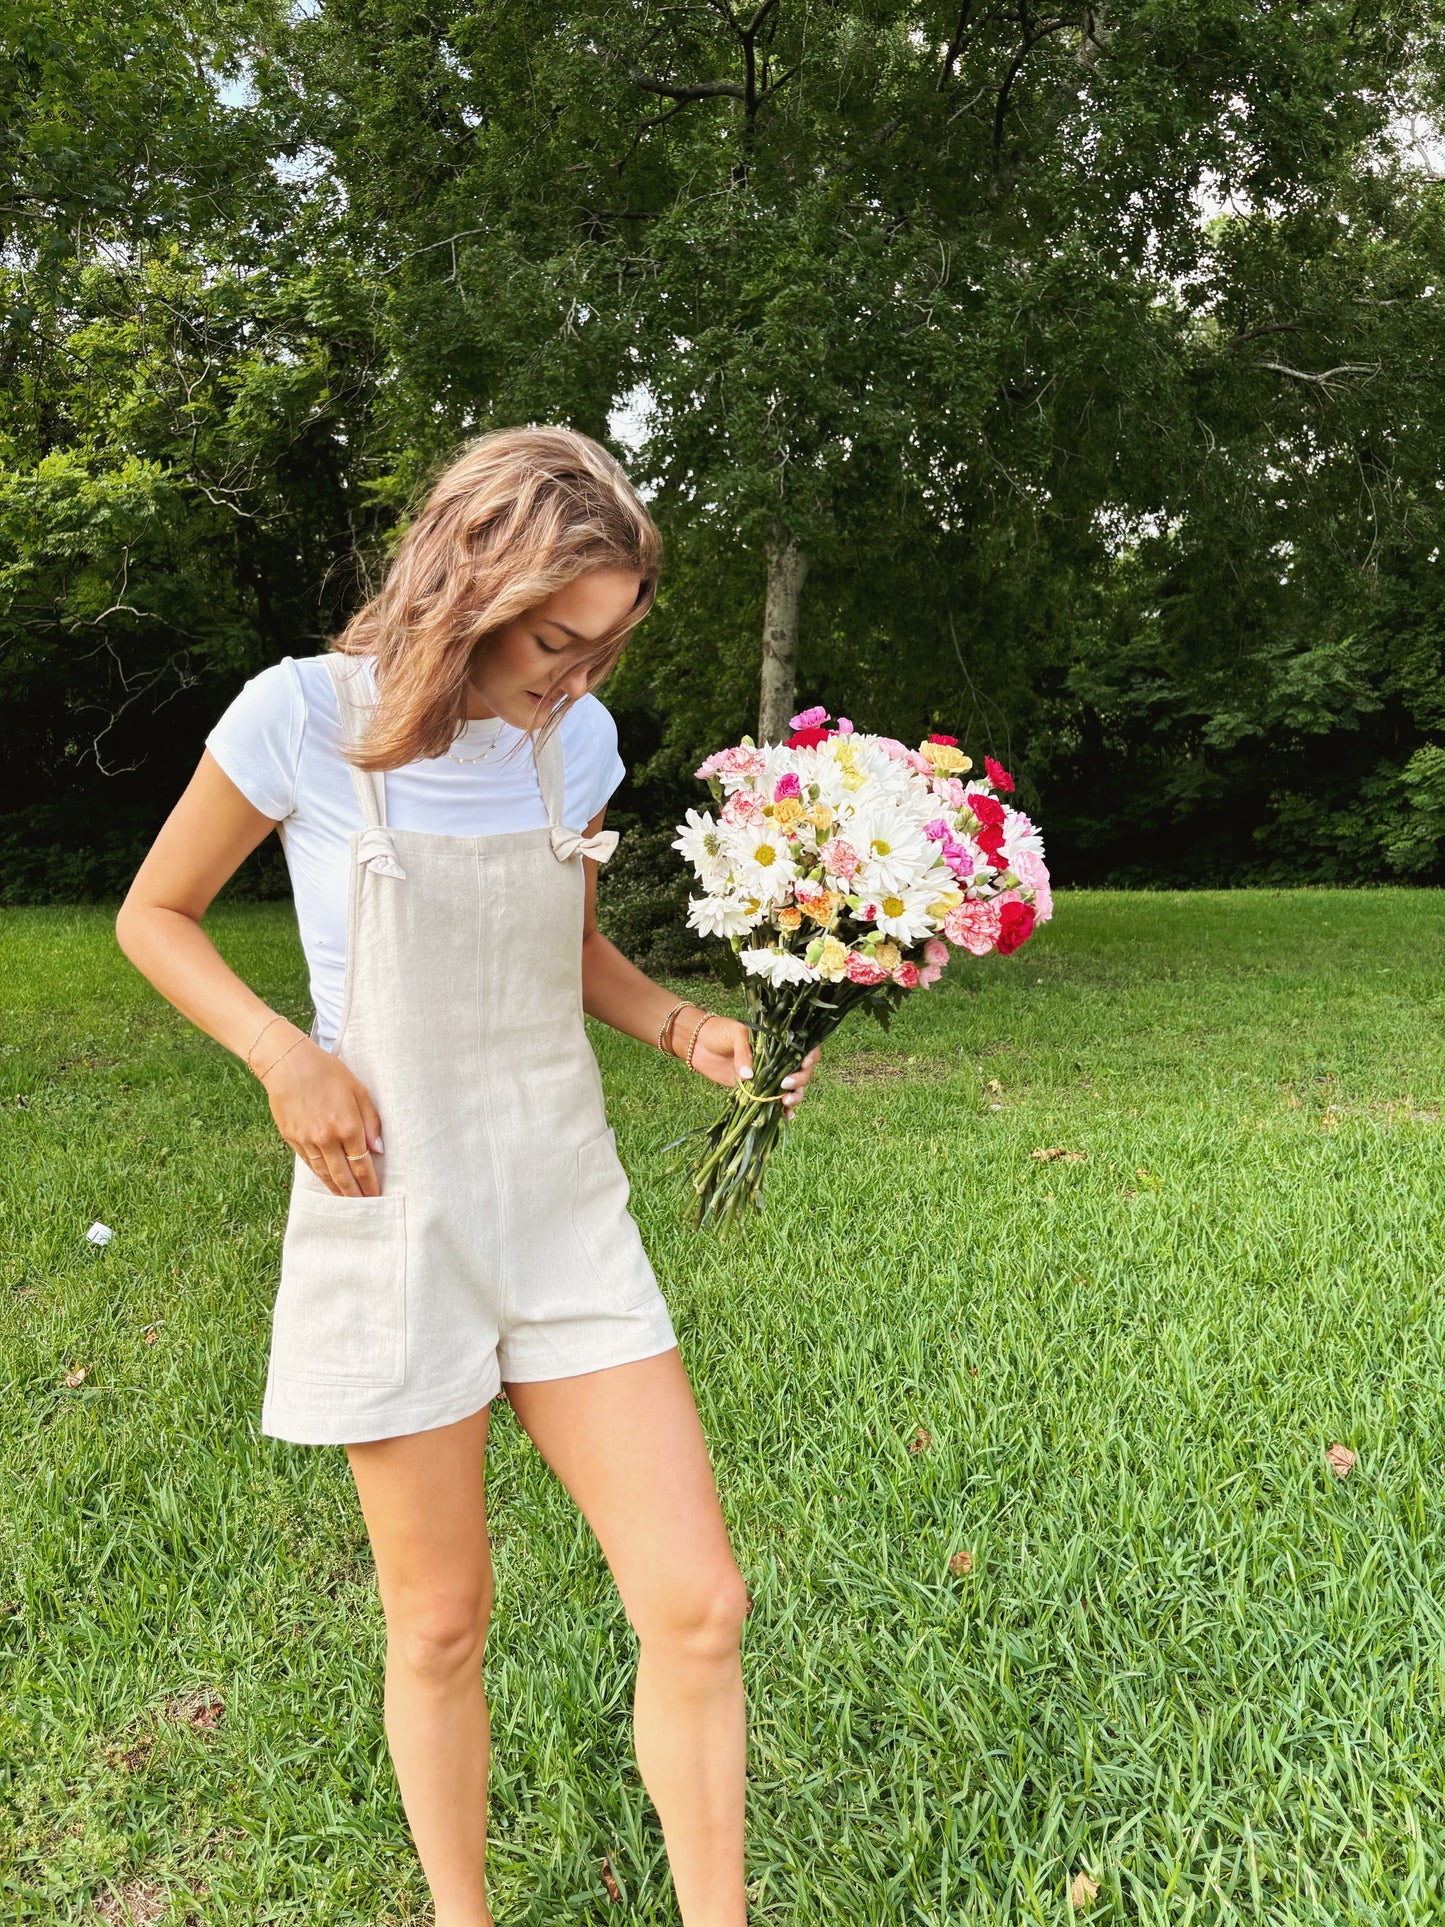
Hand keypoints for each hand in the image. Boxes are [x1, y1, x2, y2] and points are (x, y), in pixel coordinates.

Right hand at [257, 1030, 384, 1196]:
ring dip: (337, 1190)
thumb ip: (371, 1121)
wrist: (287, 1063)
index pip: (362, 1165)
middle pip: (343, 1176)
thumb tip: (378, 1149)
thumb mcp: (358, 1090)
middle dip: (355, 1194)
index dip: (370, 1183)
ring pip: (324, 1174)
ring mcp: (306, 1140)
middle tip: (365, 1206)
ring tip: (347, 1200)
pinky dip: (320, 1176)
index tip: (377, 1195)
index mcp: (347, 1126)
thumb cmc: (327, 1071)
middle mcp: (326, 1139)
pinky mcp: (291, 1138)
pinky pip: (309, 1164)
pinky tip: (327, 1181)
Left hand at [687, 1014, 822, 1116]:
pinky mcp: (758, 1090)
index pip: (804, 1048)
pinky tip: (787, 1116)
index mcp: (778, 1040)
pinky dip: (783, 1110)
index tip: (804, 1063)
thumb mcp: (734, 1034)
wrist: (698, 1044)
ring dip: (795, 1097)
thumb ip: (744, 1053)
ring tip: (785, 1103)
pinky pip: (775, 1101)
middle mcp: (779, 1059)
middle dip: (800, 1080)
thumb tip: (749, 1077)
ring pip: (793, 1088)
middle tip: (785, 1085)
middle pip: (803, 1071)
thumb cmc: (719, 1032)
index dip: (811, 1056)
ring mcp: (770, 1076)